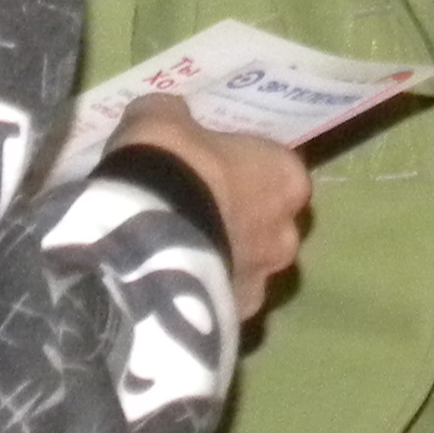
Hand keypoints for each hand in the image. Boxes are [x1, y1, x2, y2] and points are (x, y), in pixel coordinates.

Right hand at [112, 97, 310, 312]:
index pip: (276, 171)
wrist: (146, 239)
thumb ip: (174, 117)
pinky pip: (221, 297)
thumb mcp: (161, 119)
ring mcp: (264, 279)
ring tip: (178, 254)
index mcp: (285, 177)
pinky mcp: (235, 315)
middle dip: (239, 219)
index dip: (242, 170)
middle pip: (268, 223)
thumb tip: (172, 117)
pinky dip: (204, 290)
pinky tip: (171, 284)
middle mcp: (287, 231)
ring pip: (248, 266)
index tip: (211, 171)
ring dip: (223, 259)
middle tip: (194, 212)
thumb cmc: (169, 166)